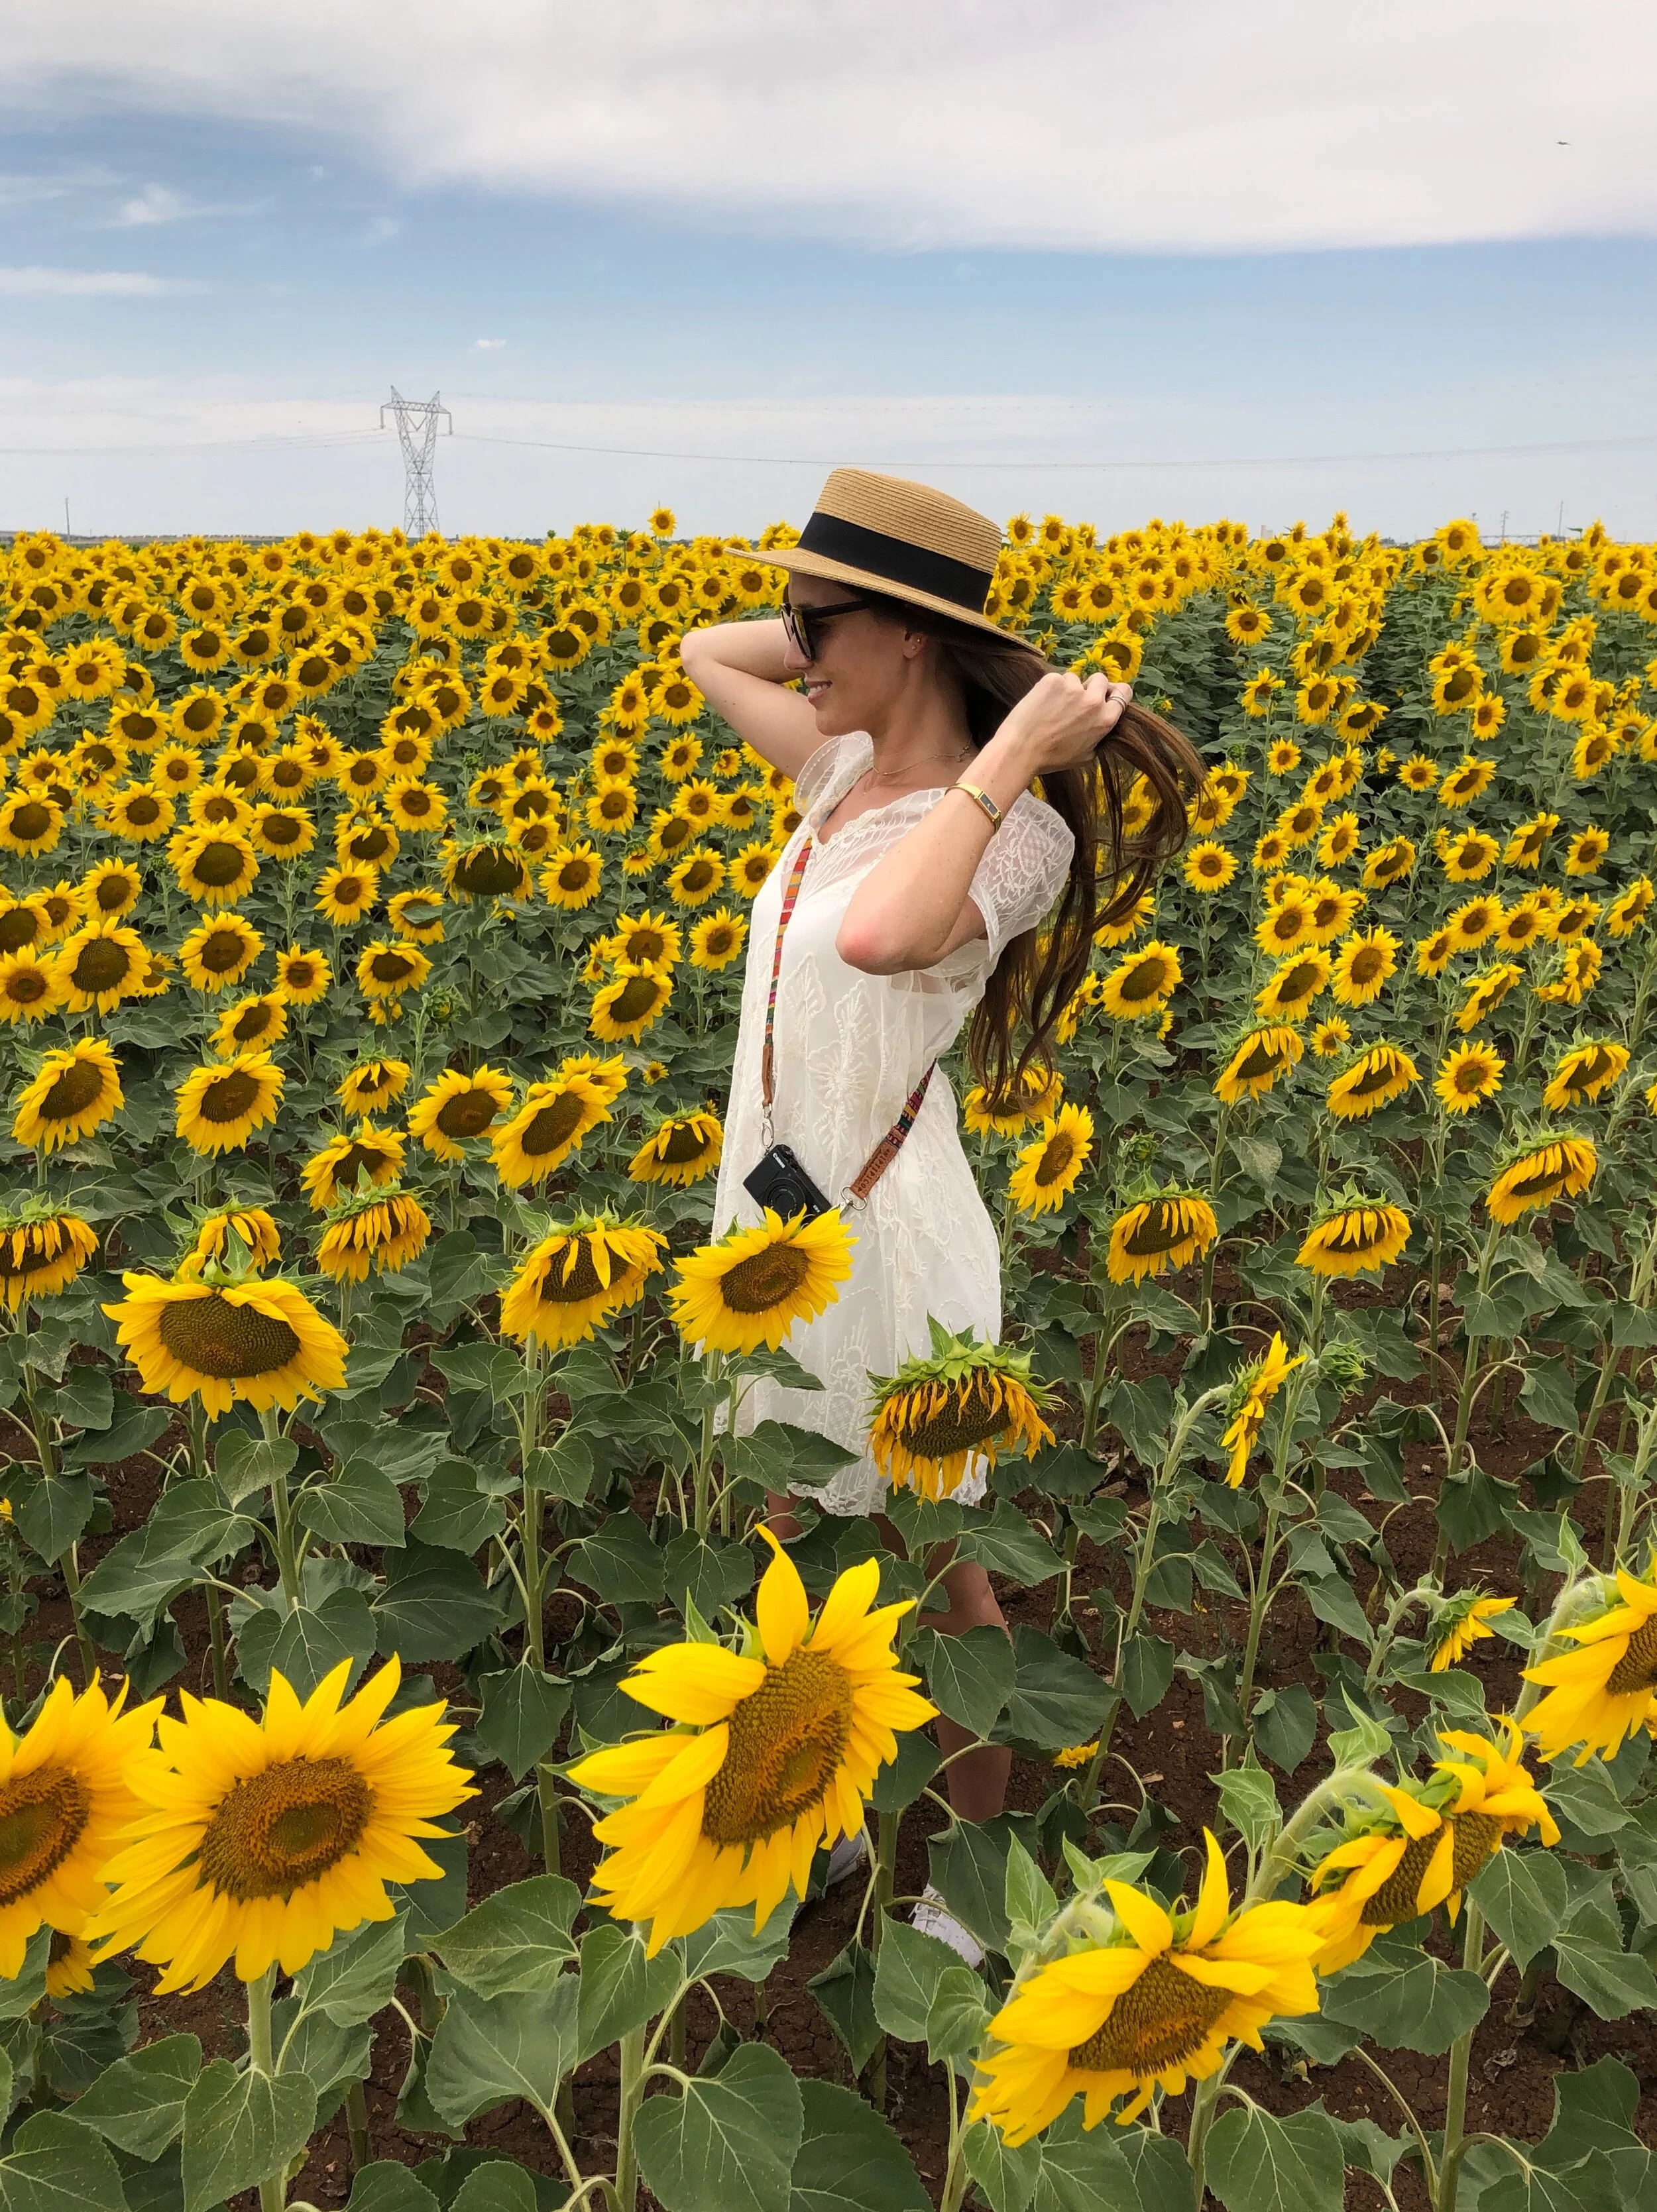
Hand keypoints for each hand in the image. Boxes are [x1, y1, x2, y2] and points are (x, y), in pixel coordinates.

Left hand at [1002, 670, 1134, 774]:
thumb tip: (1099, 724)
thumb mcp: (1085, 756)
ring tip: (1051, 709)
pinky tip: (1040, 704)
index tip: (1105, 694)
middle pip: (1100, 679)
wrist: (1021, 750)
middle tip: (1074, 701)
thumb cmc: (1051, 758)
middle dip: (1090, 686)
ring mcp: (1073, 688)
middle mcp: (1093, 701)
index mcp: (1105, 719)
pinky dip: (1049, 689)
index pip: (1124, 692)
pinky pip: (1056, 679)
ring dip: (1066, 689)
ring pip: (1074, 679)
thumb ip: (1098, 736)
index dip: (1114, 692)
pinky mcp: (1053, 680)